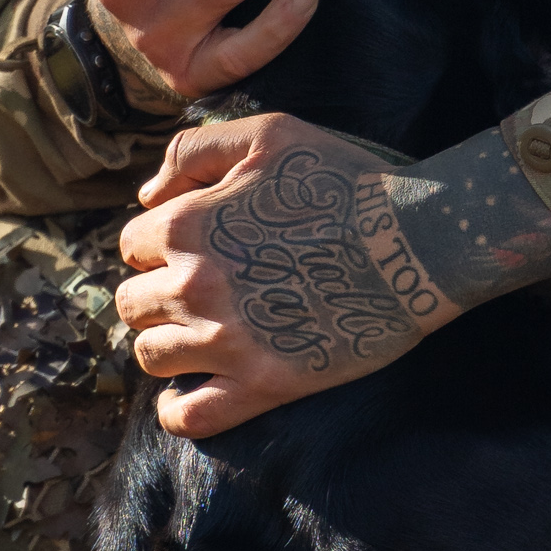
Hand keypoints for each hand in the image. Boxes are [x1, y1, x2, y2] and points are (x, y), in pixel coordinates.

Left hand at [117, 113, 460, 436]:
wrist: (418, 240)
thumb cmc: (347, 180)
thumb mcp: (269, 133)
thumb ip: (193, 152)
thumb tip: (146, 194)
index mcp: (187, 225)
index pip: (133, 245)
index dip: (159, 244)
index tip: (195, 249)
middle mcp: (194, 286)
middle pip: (134, 303)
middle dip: (158, 295)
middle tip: (201, 292)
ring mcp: (226, 341)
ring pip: (150, 356)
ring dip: (169, 345)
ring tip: (203, 335)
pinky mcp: (262, 385)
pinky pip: (189, 416)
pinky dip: (177, 409)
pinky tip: (191, 393)